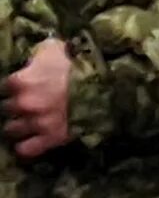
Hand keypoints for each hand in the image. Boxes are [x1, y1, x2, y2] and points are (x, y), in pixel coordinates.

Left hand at [7, 38, 73, 158]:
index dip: (13, 88)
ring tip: (30, 121)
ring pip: (10, 130)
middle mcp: (23, 103)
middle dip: (15, 106)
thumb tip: (33, 58)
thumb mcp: (55, 48)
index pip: (3, 88)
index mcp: (20, 81)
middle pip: (5, 109)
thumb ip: (37, 54)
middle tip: (29, 103)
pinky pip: (25, 149)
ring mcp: (37, 122)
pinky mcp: (51, 138)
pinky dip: (26, 146)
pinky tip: (31, 140)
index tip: (21, 88)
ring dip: (19, 125)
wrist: (108, 83)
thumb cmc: (80, 62)